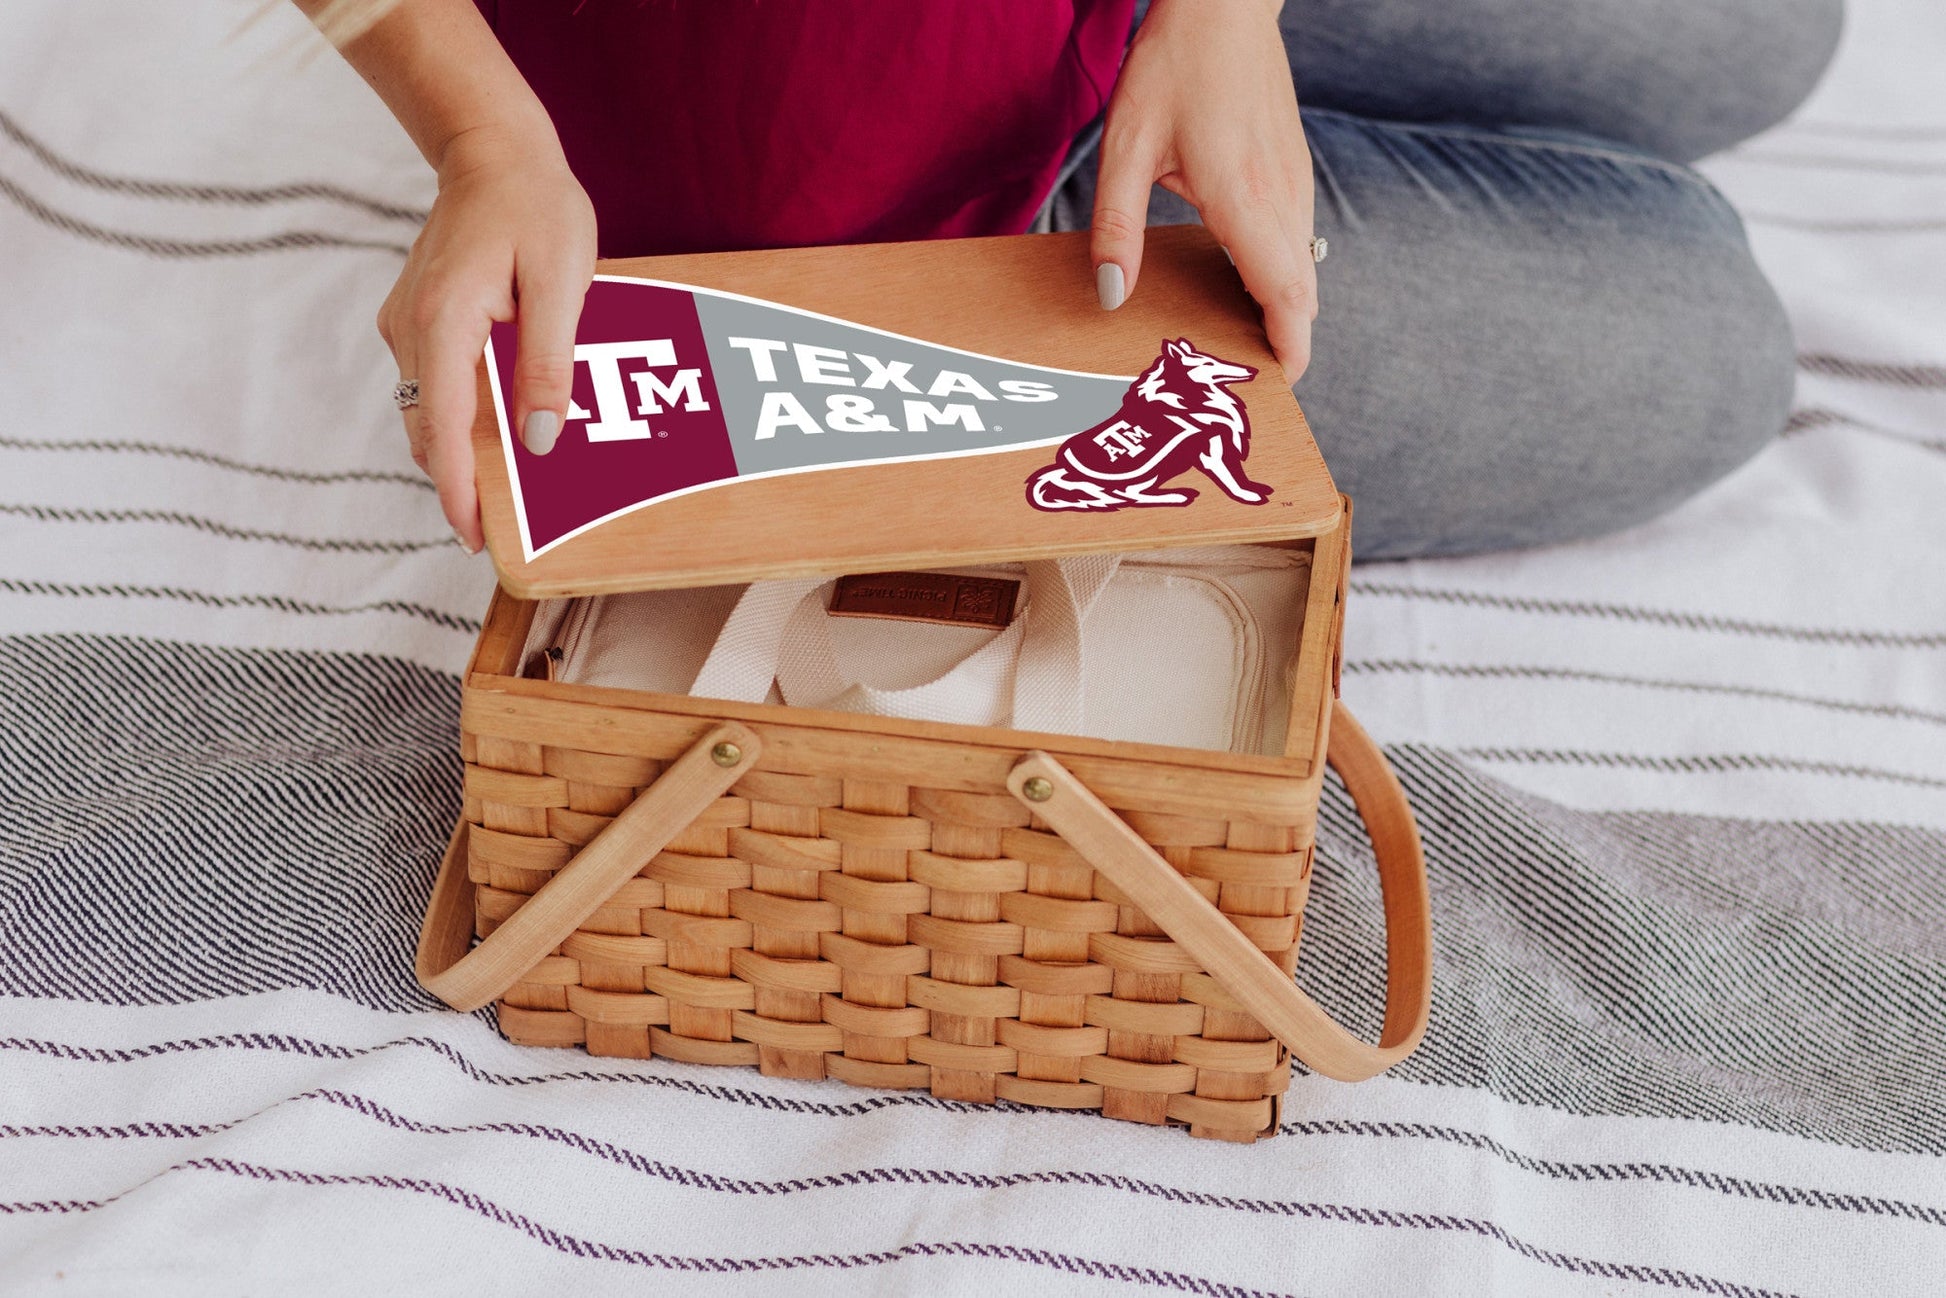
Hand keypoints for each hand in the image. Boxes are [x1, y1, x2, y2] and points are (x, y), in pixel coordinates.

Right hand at [377, 126, 595, 550]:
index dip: (458, 491)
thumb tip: (540, 439)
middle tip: (506, 530)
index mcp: (442, 320)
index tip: (473, 537)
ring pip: (428, 412)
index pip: (442, 428)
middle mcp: (409, 328)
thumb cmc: (535, 207)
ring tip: (510, 492)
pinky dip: (461, 417)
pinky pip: (436, 385)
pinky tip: (502, 430)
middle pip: (428, 430)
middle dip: (460, 484)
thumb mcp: (561, 284)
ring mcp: (406, 325)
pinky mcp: (417, 322)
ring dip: (460, 453)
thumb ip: (549, 362)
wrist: (493, 151)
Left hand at [1090, 0, 1316, 379]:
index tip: (1279, 383)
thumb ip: (1117, 228)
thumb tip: (1113, 297)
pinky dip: (1282, 274)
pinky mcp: (1294, 169)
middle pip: (1302, 292)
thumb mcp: (1126, 148)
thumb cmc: (1174, 66)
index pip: (1286, 295)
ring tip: (1238, 340)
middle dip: (1283, 340)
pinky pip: (1297, 239)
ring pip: (1304, 267)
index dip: (1290, 347)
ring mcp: (1295, 182)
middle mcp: (1283, 197)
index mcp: (1246, 201)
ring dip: (1282, 308)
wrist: (1225, 3)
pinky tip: (1239, 281)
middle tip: (1244, 379)